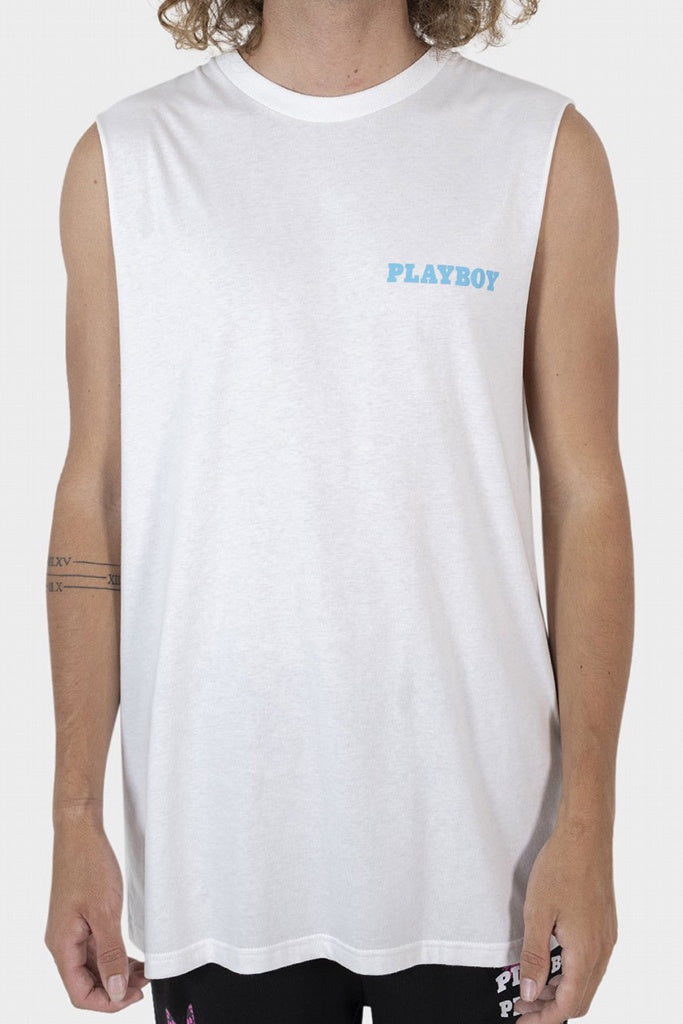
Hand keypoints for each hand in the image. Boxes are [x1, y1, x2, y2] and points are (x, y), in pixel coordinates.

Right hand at [45, 813, 149, 1011]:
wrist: (80, 832)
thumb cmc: (89, 865)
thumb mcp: (105, 912)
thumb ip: (110, 953)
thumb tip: (114, 990)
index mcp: (62, 945)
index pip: (79, 993)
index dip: (107, 1002)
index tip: (135, 995)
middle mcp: (63, 943)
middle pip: (86, 983)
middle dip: (115, 989)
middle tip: (146, 982)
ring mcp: (72, 931)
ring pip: (93, 967)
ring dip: (117, 974)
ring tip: (145, 970)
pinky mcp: (81, 920)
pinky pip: (96, 949)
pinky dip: (115, 957)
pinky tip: (134, 957)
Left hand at [515, 816, 617, 1020]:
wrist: (585, 836)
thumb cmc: (560, 868)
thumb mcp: (537, 913)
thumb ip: (535, 957)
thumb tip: (531, 992)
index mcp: (586, 952)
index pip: (570, 1004)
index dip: (546, 1018)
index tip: (524, 1020)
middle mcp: (602, 949)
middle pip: (581, 999)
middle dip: (552, 1008)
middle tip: (525, 1007)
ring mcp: (606, 937)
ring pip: (587, 981)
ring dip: (561, 990)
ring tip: (533, 986)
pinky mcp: (604, 925)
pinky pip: (591, 963)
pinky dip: (571, 973)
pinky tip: (551, 963)